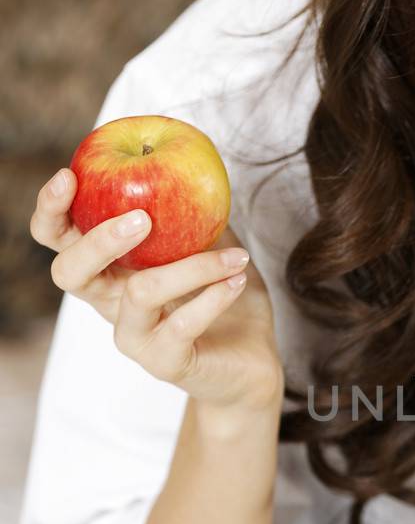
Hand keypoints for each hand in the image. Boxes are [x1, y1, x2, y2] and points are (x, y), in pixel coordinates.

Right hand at [31, 166, 285, 414]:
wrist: (252, 363)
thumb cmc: (225, 298)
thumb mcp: (210, 243)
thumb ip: (193, 208)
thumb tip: (190, 159)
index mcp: (110, 271)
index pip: (59, 240)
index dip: (52, 210)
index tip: (68, 176)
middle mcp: (111, 303)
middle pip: (70, 272)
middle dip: (98, 240)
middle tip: (141, 217)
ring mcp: (133, 337)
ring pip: (140, 293)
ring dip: (193, 267)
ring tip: (235, 255)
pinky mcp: (164, 362)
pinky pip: (181, 325)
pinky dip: (214, 297)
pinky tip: (237, 279)